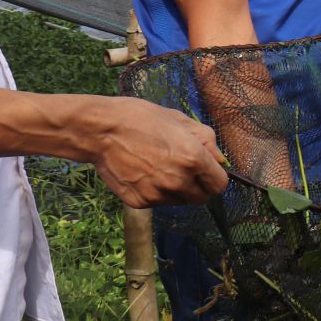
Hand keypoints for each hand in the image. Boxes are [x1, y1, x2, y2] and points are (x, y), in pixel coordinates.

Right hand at [84, 95, 227, 207]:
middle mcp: (178, 181)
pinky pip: (157, 202)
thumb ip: (205, 140)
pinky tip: (143, 172)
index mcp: (193, 159)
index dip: (214, 177)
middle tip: (183, 169)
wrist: (101, 130)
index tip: (207, 171)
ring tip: (159, 166)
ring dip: (176, 190)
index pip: (219, 185)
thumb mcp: (179, 119)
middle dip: (198, 186)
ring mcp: (158, 194)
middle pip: (201, 198)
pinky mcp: (140, 202)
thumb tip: (219, 159)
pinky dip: (155, 191)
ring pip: (179, 201)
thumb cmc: (140, 118)